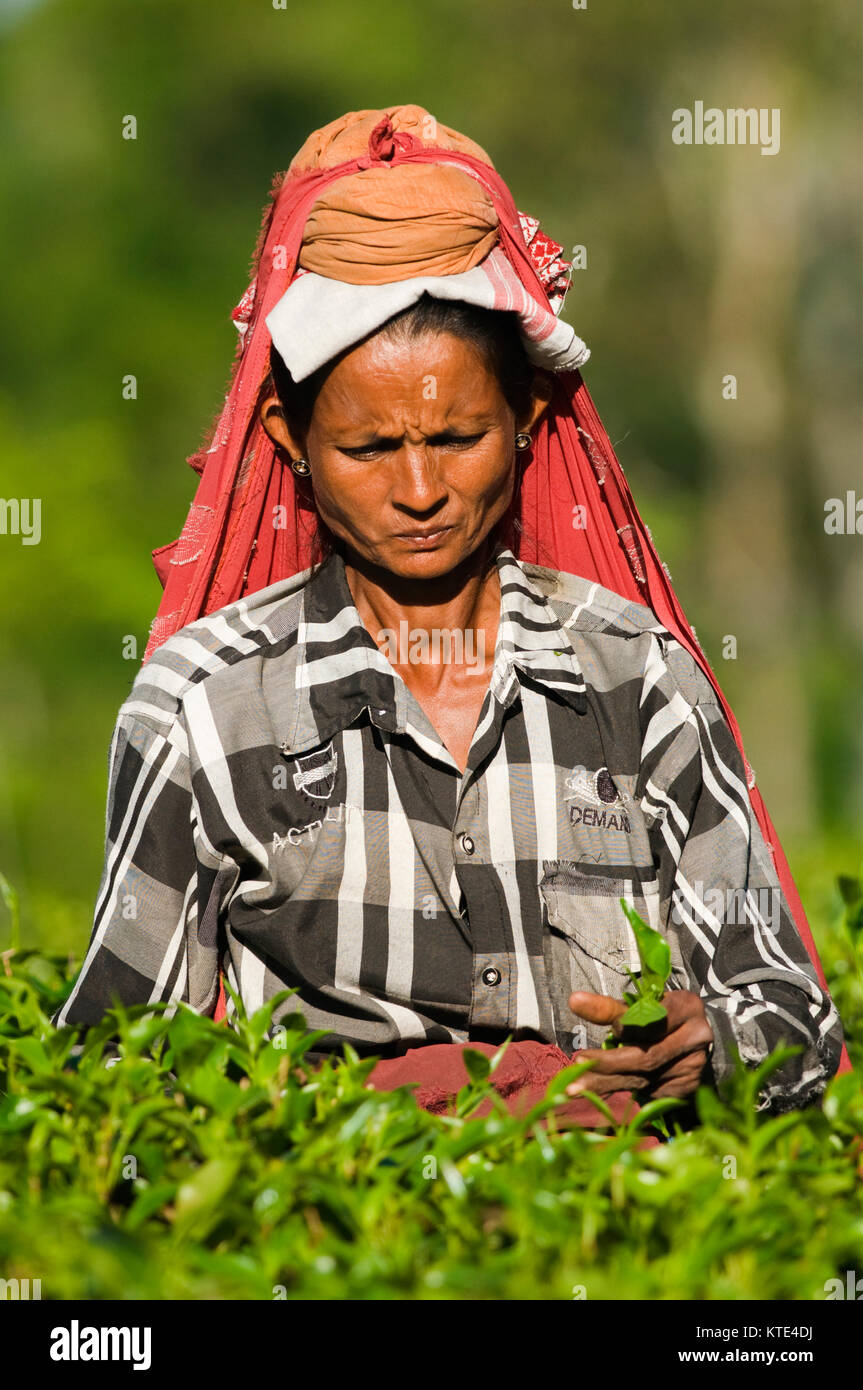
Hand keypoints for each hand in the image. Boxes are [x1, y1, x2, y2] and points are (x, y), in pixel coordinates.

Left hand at [565, 989, 713, 1099]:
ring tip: (575, 1086)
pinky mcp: (685, 1088)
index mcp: (686, 1006)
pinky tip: (598, 1090)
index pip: (648, 1018)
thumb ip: (612, 1008)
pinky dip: (620, 1089)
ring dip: (606, 1083)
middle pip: (646, 1056)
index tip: (587, 1012)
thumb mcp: (642, 1006)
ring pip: (642, 1078)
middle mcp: (695, 1038)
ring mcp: (692, 1067)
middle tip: (578, 1062)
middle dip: (608, 1062)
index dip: (617, 1020)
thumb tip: (574, 1000)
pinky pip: (646, 1091)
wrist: (695, 1039)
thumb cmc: (661, 1015)